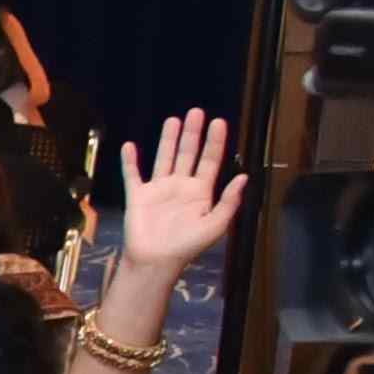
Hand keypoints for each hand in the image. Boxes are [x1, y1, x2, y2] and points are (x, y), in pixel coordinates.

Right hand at [116, 107, 241, 274]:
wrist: (156, 260)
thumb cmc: (187, 246)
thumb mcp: (216, 225)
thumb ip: (229, 201)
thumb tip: (244, 177)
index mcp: (201, 192)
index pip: (210, 161)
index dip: (215, 142)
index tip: (219, 122)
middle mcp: (181, 186)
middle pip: (188, 154)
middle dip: (192, 134)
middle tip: (196, 112)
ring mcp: (159, 189)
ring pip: (164, 158)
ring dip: (168, 140)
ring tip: (173, 120)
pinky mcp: (138, 196)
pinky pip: (133, 175)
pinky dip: (130, 161)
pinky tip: (130, 146)